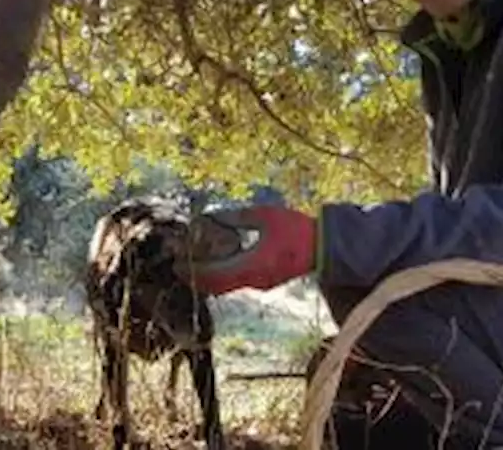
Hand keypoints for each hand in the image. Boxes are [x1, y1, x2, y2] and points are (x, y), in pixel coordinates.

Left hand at [179, 205, 319, 294]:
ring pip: (225, 286)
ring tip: (192, 264)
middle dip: (195, 277)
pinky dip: (221, 275)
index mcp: (253, 265)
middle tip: (178, 267)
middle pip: (216, 286)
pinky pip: (236, 282)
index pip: (214, 275)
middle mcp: (253, 280)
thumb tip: (212, 216)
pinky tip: (214, 263)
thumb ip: (238, 217)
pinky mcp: (264, 281)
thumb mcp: (266, 216)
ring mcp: (259, 283)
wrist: (325, 247)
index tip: (177, 264)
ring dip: (207, 277)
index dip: (193, 271)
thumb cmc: (297, 229)